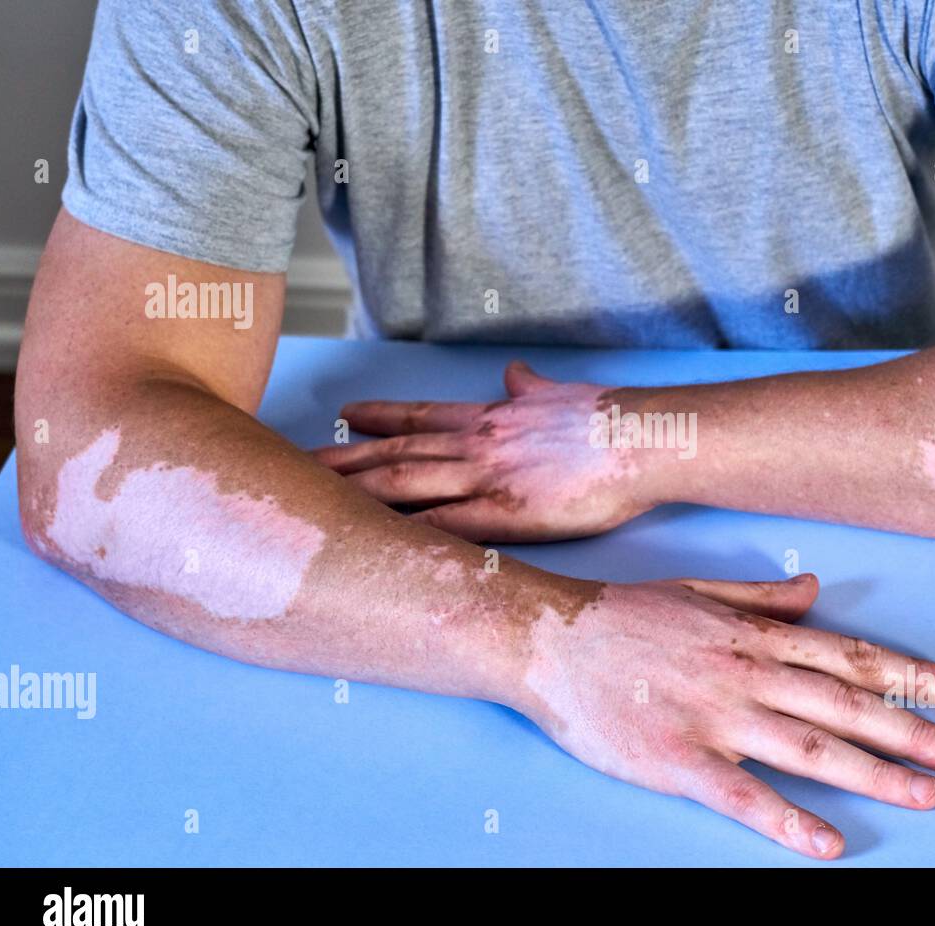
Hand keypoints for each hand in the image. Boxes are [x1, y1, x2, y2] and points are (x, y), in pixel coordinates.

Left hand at [312, 361, 657, 540]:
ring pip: (404, 484)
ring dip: (354, 492)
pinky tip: (372, 544)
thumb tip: (516, 373)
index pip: (421, 417)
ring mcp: (485, 479)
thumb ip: (530, 387)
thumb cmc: (607, 418)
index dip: (379, 416)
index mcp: (491, 419)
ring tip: (312, 498)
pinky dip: (404, 534)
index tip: (345, 416)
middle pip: (395, 453)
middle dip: (342, 460)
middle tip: (295, 464)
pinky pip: (442, 527)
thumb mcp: (559, 392)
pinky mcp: (504, 516)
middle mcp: (476, 445)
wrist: (639, 438)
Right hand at [519, 573, 934, 858]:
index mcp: (751, 636)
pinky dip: (786, 820)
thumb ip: (761, 596)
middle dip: (911, 730)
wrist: (548, 638)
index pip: (848, 655)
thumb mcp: (698, 589)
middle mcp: (744, 673)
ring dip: (871, 773)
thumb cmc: (622, 615)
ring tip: (924, 796)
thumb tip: (816, 590)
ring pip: (808, 747)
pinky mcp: (675, 759)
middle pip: (844, 704)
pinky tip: (825, 843)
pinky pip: (740, 795)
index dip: (909, 675)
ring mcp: (712, 717)